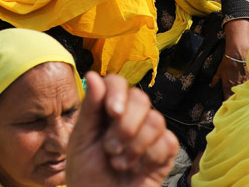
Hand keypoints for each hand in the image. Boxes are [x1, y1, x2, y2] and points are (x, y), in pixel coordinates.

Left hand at [64, 72, 177, 186]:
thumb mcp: (81, 141)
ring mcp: (149, 134)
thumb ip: (89, 109)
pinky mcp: (165, 152)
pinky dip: (150, 158)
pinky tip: (137, 169)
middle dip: (125, 126)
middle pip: (141, 98)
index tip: (112, 112)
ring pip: (156, 120)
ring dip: (135, 146)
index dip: (117, 93)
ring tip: (119, 164)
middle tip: (110, 149)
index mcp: (106, 110)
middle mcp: (130, 117)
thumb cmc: (87, 175)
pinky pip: (168, 141)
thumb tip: (93, 74)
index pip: (118, 83)